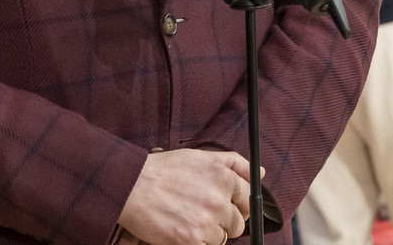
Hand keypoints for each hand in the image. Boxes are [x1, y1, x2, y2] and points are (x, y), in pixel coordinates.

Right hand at [118, 149, 250, 244]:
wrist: (133, 186)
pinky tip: (184, 231)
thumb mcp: (202, 157)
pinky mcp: (190, 240)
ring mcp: (206, 222)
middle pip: (237, 223)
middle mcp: (219, 200)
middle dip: (224, 221)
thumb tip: (260, 174)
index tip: (228, 207)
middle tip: (204, 215)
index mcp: (224, 178)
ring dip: (209, 234)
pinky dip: (196, 243)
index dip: (238, 204)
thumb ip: (234, 163)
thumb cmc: (165, 169)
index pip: (249, 199)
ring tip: (190, 221)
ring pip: (222, 238)